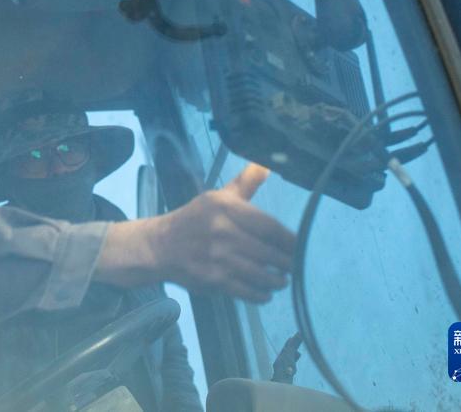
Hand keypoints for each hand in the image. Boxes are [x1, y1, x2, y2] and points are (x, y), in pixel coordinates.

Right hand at [160, 163, 293, 301]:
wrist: (159, 246)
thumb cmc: (193, 220)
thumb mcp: (216, 198)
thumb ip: (244, 184)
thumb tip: (265, 166)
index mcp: (226, 209)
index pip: (270, 227)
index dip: (290, 240)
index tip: (301, 246)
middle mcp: (224, 233)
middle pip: (271, 254)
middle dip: (287, 263)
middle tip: (293, 265)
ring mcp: (219, 259)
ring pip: (263, 276)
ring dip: (277, 281)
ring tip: (281, 279)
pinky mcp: (214, 280)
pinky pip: (248, 292)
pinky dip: (261, 294)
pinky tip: (264, 291)